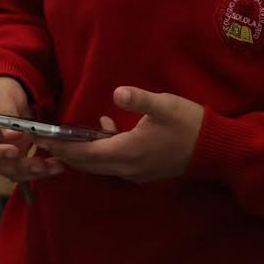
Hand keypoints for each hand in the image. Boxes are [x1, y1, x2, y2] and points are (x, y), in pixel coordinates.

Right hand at [0, 76, 63, 182]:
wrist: (6, 94)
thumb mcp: (2, 95)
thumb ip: (5, 114)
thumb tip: (12, 136)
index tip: (14, 151)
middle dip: (20, 166)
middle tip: (41, 163)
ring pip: (11, 171)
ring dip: (33, 172)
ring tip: (55, 166)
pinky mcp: (11, 159)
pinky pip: (23, 169)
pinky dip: (39, 170)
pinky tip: (55, 166)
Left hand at [32, 87, 204, 183]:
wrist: (219, 150)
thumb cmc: (191, 125)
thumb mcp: (165, 105)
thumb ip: (139, 99)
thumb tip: (117, 91)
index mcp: (129, 152)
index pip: (86, 154)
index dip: (63, 148)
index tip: (44, 140)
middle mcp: (129, 167)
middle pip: (88, 164)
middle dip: (66, 153)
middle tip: (45, 140)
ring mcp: (138, 172)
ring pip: (100, 166)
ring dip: (82, 154)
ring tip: (66, 137)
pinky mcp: (145, 170)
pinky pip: (115, 163)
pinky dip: (102, 151)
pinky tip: (106, 129)